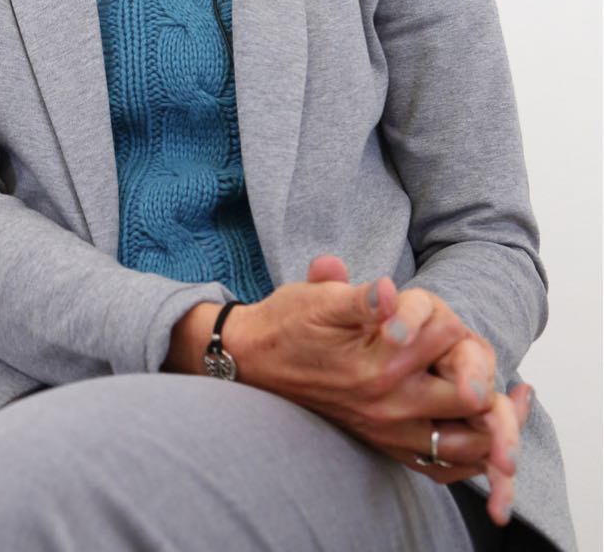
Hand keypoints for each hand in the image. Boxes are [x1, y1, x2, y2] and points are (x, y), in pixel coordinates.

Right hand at [231, 264, 481, 466]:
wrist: (253, 359)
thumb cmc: (288, 322)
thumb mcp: (320, 299)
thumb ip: (360, 297)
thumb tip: (389, 289)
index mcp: (376, 365)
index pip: (445, 342)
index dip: (451, 322)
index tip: (443, 313)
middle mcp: (387, 406)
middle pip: (470, 399)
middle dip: (483, 372)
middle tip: (479, 353)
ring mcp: (387, 431)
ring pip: (465, 443)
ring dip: (489, 420)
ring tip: (503, 392)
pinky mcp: (383, 444)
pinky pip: (441, 467)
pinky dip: (469, 453)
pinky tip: (477, 426)